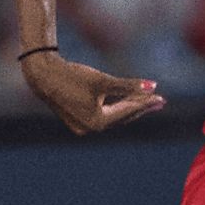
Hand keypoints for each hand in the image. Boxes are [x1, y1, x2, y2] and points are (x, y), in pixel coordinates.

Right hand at [21, 52, 164, 134]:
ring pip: (113, 117)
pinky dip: (115, 107)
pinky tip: (126, 101)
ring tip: (147, 101)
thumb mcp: (102, 80)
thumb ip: (128, 85)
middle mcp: (90, 129)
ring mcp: (83, 127)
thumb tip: (154, 86)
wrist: (42, 75)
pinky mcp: (78, 120)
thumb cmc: (72, 76)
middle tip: (159, 101)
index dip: (145, 103)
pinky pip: (103, 115)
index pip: (128, 111)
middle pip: (122, 117)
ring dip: (129, 108)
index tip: (161, 98)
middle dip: (140, 107)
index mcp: (97, 123)